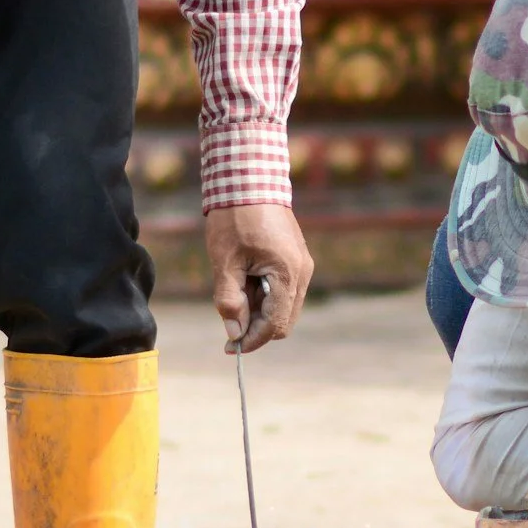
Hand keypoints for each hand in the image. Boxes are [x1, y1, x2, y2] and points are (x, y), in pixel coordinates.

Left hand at [205, 203, 313, 353]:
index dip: (253, 340)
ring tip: (233, 289)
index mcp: (287, 274)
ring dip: (259, 309)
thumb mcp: (225, 262)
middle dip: (256, 326)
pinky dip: (264, 295)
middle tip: (228, 320)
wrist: (249, 179)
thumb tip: (234, 333)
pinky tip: (244, 280)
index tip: (230, 347)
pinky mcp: (296, 257)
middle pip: (283, 319)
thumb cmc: (235, 218)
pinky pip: (283, 289)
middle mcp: (302, 272)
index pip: (276, 325)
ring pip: (284, 305)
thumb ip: (229, 300)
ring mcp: (302, 264)